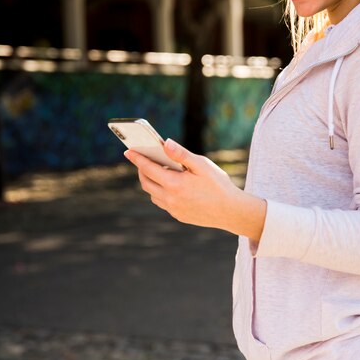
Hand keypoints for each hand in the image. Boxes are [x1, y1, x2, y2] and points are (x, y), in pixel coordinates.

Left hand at [123, 139, 265, 239]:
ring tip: (156, 171)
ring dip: (151, 182)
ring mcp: (173, 209)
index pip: (148, 168)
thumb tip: (164, 143)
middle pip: (146, 183)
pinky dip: (161, 192)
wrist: (231, 212)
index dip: (137, 158)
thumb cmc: (219, 185)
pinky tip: (170, 185)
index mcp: (174, 184)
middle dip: (141, 170)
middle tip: (142, 160)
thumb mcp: (202, 165)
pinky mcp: (179, 216)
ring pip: (153, 194)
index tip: (128, 151)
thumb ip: (182, 154)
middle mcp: (170, 199)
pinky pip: (163, 203)